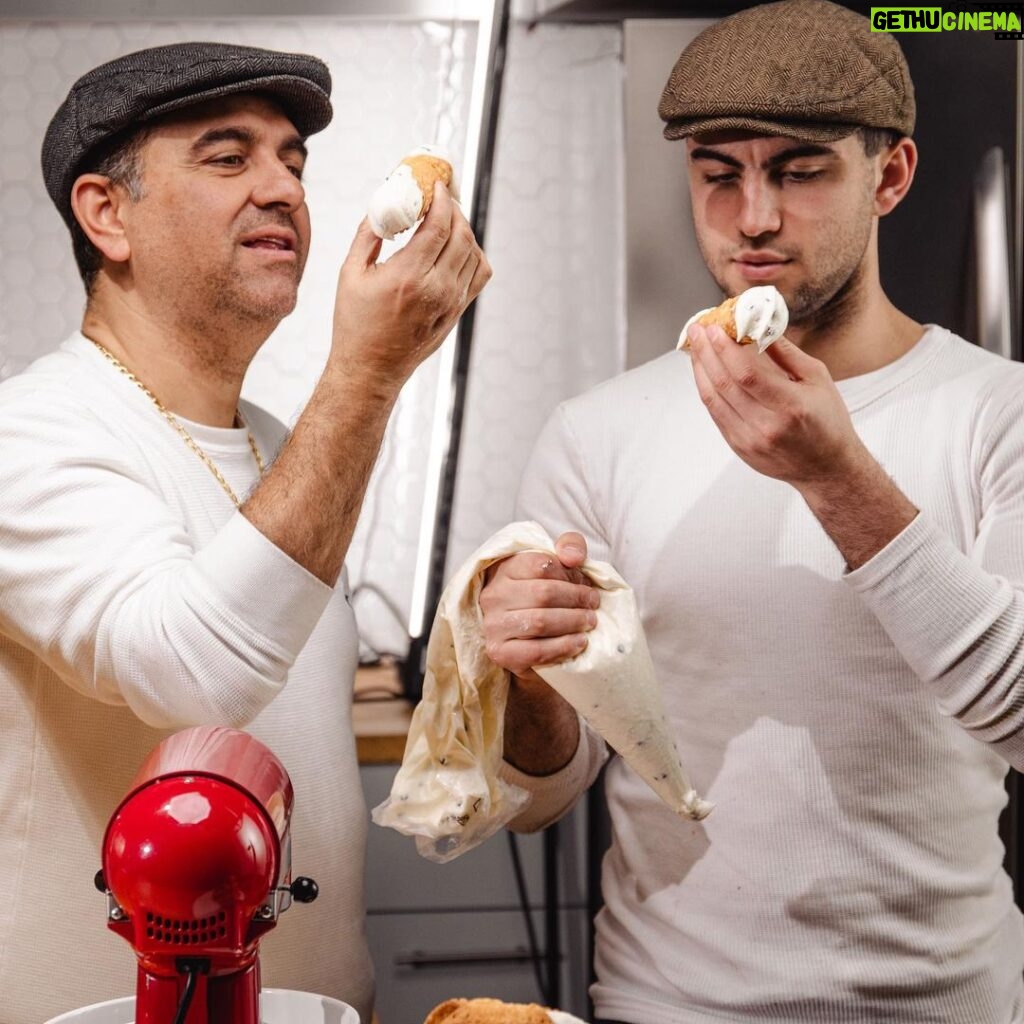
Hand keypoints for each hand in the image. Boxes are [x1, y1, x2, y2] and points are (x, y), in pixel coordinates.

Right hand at [331, 182, 491, 393]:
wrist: (370, 369)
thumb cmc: (355, 325)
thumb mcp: (350, 273)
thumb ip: (368, 234)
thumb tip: (382, 203)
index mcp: (408, 277)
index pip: (440, 225)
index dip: (442, 198)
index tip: (437, 183)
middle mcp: (436, 290)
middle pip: (462, 234)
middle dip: (454, 208)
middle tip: (441, 195)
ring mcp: (451, 303)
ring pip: (474, 253)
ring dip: (463, 228)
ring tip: (446, 219)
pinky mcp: (457, 312)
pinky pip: (479, 274)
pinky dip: (473, 253)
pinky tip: (455, 246)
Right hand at [479, 531, 600, 684]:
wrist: (522, 638)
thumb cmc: (542, 596)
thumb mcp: (557, 564)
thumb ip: (570, 546)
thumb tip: (573, 556)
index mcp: (505, 569)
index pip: (541, 565)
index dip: (569, 575)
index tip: (587, 585)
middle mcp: (494, 595)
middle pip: (543, 593)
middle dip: (576, 599)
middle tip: (593, 606)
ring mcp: (493, 625)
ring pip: (540, 621)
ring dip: (572, 622)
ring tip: (589, 622)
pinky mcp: (499, 652)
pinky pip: (536, 650)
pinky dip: (563, 647)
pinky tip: (578, 643)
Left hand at [687, 324, 870, 489]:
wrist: (827, 468)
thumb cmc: (828, 422)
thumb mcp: (818, 379)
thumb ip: (786, 353)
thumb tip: (758, 326)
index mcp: (791, 406)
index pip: (747, 373)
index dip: (725, 349)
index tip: (714, 328)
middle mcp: (767, 425)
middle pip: (724, 384)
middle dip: (706, 353)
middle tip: (696, 329)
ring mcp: (749, 440)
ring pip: (713, 399)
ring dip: (700, 369)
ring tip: (694, 347)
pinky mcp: (738, 448)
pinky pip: (715, 414)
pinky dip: (707, 389)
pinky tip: (704, 372)